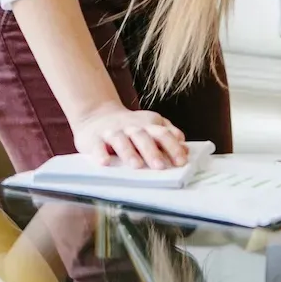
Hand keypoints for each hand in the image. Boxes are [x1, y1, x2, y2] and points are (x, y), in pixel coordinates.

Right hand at [71, 103, 186, 168]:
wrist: (97, 115)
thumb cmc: (130, 126)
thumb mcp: (150, 126)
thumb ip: (168, 135)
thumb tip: (186, 149)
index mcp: (148, 124)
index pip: (163, 134)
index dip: (173, 147)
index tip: (182, 161)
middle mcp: (131, 126)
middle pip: (144, 137)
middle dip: (153, 151)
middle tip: (161, 166)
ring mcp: (112, 131)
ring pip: (121, 140)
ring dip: (129, 153)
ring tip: (136, 166)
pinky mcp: (94, 138)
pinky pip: (97, 146)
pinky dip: (100, 154)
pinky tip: (104, 163)